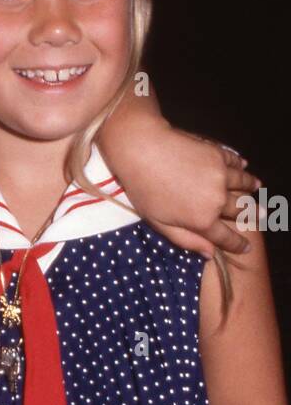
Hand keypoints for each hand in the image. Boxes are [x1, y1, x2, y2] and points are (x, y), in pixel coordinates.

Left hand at [111, 123, 263, 258]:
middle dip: (252, 215)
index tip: (247, 248)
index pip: (227, 237)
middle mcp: (218, 199)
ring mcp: (221, 175)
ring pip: (244, 183)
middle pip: (241, 210)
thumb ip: (187, 240)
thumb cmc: (145, 191)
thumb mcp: (160, 224)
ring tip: (257, 187)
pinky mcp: (218, 154)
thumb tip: (210, 254)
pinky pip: (236, 162)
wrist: (143, 150)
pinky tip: (244, 165)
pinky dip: (241, 165)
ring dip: (251, 186)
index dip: (238, 245)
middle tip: (261, 215)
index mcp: (203, 220)